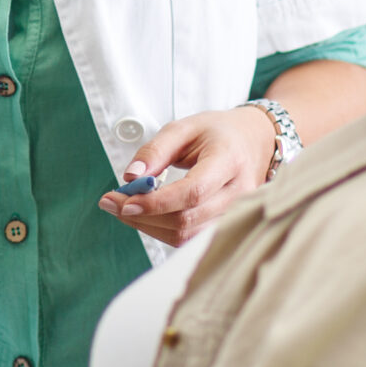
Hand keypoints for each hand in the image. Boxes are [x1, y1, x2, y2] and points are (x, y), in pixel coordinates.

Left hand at [97, 107, 277, 247]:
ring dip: (147, 226)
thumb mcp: (184, 128)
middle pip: (186, 219)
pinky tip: (145, 215)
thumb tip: (130, 177)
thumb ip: (155, 150)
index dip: (155, 203)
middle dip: (141, 215)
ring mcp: (237, 213)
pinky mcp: (227, 225)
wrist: (255, 141)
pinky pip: (190, 238)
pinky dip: (161, 230)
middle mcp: (239, 192)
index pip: (192, 192)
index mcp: (229, 160)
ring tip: (123, 207)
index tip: (122, 201)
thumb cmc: (217, 132)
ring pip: (186, 235)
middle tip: (110, 202)